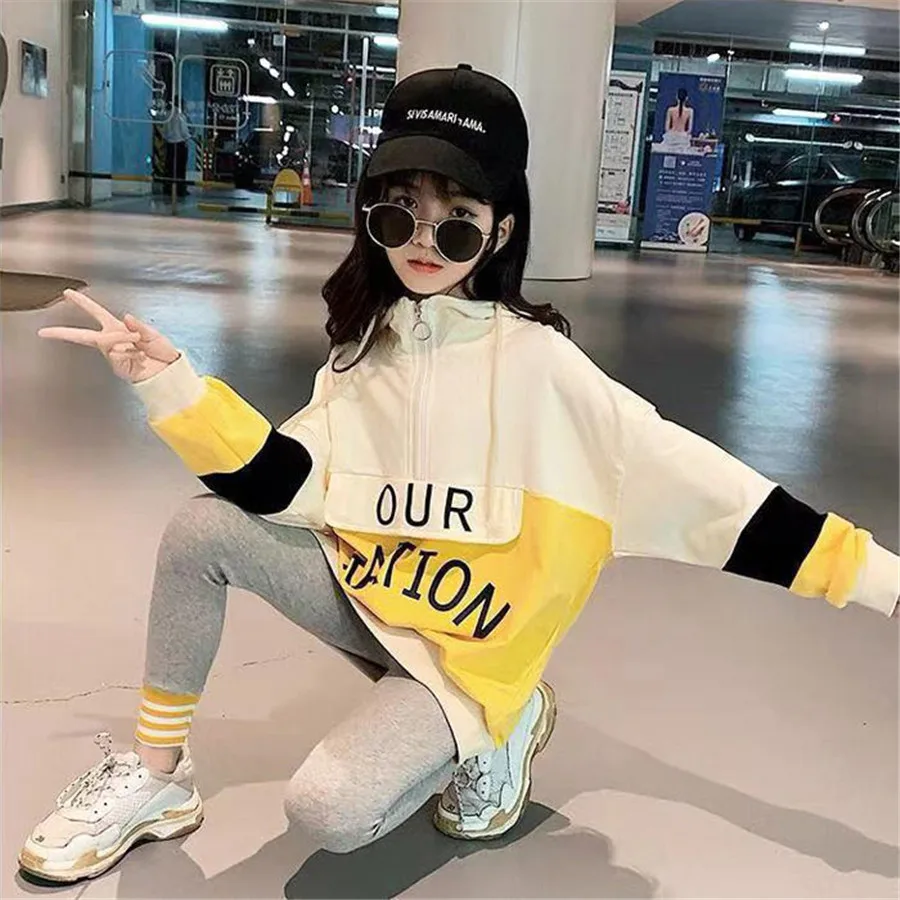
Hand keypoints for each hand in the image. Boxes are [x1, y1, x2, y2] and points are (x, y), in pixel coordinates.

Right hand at [38, 290, 179, 383]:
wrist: (170, 371)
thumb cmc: (161, 352)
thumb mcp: (153, 335)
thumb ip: (139, 326)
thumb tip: (126, 317)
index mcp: (119, 329)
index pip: (97, 313)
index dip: (83, 303)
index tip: (68, 294)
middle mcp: (113, 341)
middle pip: (84, 335)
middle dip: (65, 333)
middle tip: (47, 332)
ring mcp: (114, 355)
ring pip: (107, 342)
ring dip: (123, 339)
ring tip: (139, 342)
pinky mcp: (119, 367)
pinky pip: (118, 354)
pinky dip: (131, 352)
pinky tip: (141, 356)